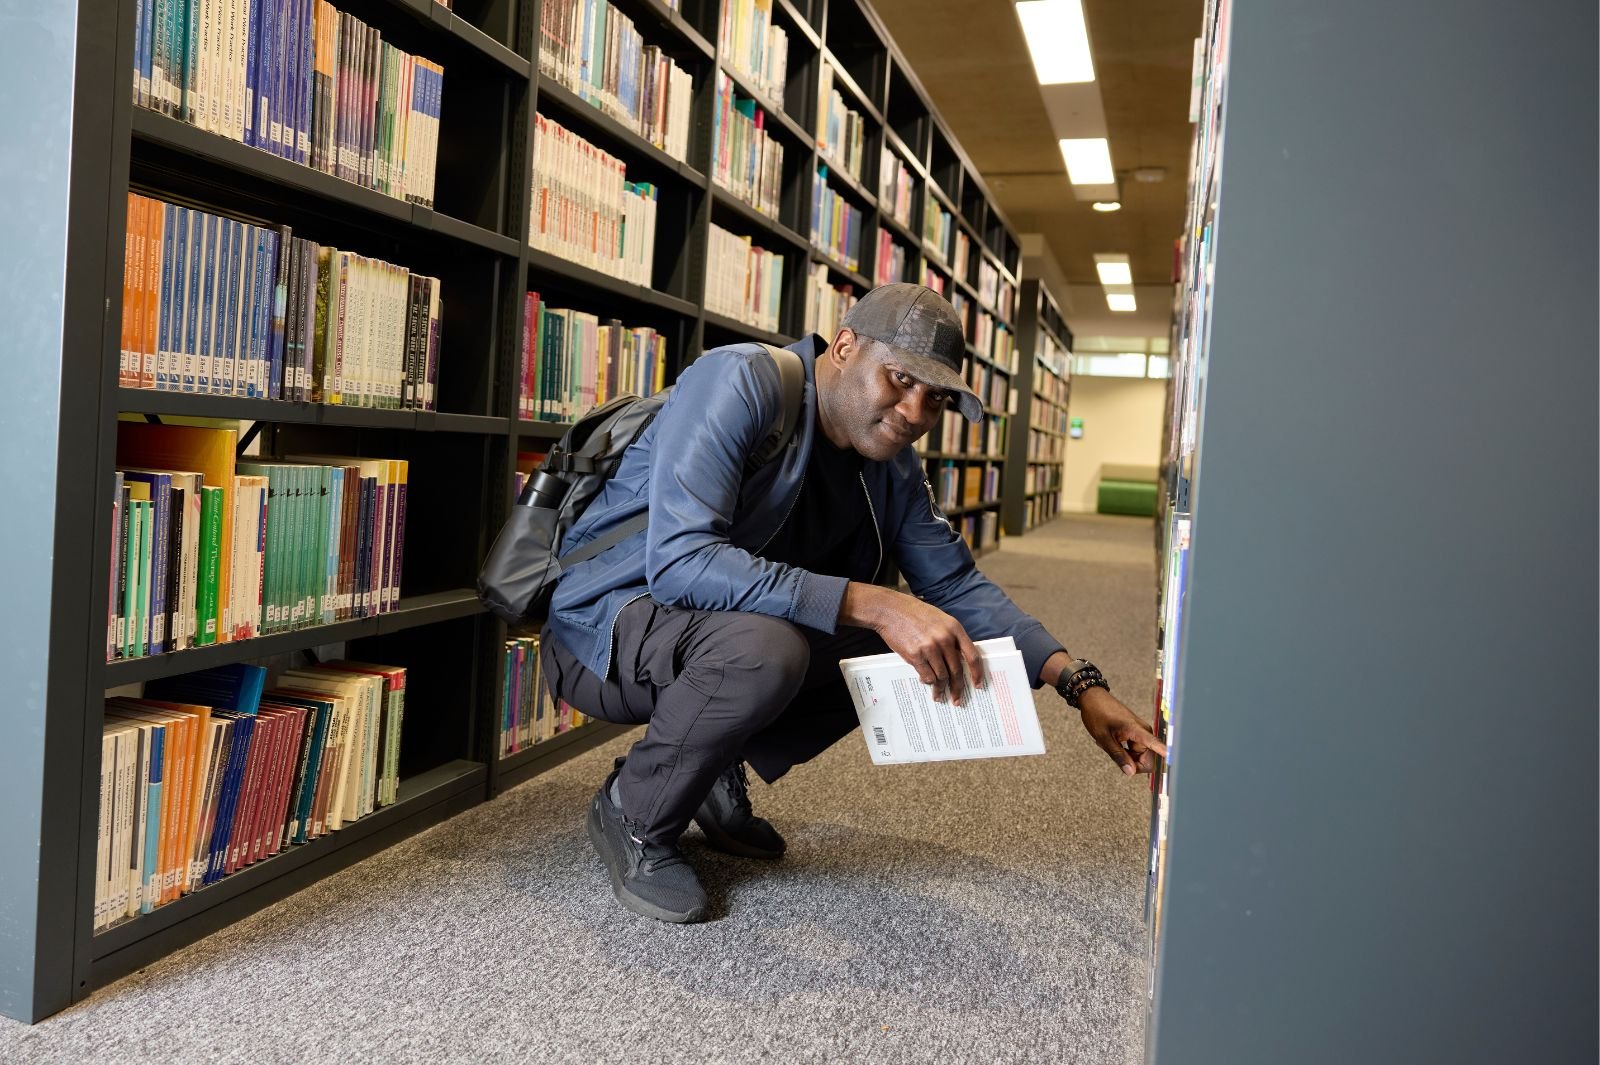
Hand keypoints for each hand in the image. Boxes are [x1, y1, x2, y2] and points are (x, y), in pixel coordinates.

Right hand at [840, 583, 983, 703]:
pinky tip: (926, 683)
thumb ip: (951, 637)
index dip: (977, 673)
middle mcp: (945, 639)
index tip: (978, 685)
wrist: (891, 610)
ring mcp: (930, 647)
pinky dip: (928, 682)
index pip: (972, 656)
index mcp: (954, 628)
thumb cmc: (914, 614)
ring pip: (942, 676)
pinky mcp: (915, 655)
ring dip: (941, 689)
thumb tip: (958, 659)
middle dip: (958, 688)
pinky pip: (927, 676)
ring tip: (939, 695)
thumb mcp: (940, 620)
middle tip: (957, 698)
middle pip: (957, 671)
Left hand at [1076, 687, 1166, 775]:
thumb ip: (1118, 756)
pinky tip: (1113, 741)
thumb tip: (1131, 772)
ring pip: (1140, 757)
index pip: (1157, 746)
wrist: (1093, 698)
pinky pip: (1135, 751)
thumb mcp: (1104, 738)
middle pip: (1148, 760)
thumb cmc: (1098, 714)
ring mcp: (1141, 734)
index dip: (1166, 756)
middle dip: (1131, 762)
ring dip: (1125, 755)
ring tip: (1111, 742)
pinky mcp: (1137, 735)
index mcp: (1138, 730)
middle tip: (1115, 750)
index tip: (1174, 764)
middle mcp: (1144, 732)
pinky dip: (1124, 750)